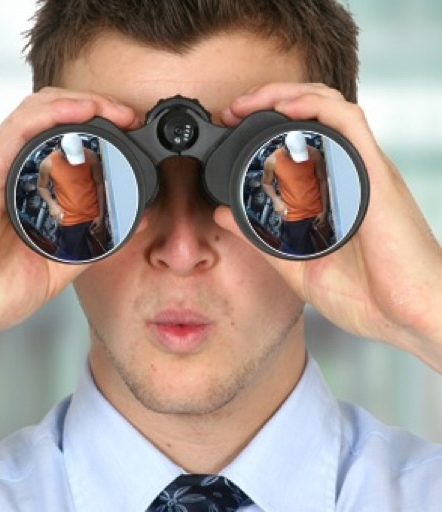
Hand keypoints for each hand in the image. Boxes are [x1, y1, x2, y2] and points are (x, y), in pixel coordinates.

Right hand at [0, 88, 139, 341]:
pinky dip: (55, 114)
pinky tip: (83, 112)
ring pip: (38, 112)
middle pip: (52, 117)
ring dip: (82, 104)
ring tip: (117, 111)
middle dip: (96, 108)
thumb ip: (91, 242)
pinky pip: (21, 129)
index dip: (97, 129)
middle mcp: (9, 170)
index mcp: (24, 188)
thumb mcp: (57, 264)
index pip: (60, 141)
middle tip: (130, 118)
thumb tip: (131, 222)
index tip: (132, 134)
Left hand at [217, 83, 441, 370]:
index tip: (230, 130)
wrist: (409, 316)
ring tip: (248, 103)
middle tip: (232, 111)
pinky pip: (348, 122)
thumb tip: (223, 214)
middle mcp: (346, 175)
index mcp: (329, 194)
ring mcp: (361, 171)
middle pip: (310, 115)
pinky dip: (316, 107)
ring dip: (285, 96)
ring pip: (327, 108)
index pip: (298, 142)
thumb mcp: (295, 265)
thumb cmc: (365, 297)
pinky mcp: (375, 173)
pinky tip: (286, 107)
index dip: (262, 128)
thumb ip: (259, 239)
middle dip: (266, 103)